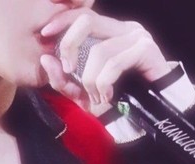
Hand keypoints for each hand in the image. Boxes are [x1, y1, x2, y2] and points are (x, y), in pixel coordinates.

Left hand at [40, 5, 170, 112]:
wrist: (149, 116)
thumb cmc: (116, 102)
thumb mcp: (82, 93)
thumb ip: (62, 79)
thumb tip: (45, 59)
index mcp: (109, 33)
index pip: (83, 15)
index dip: (62, 20)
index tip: (45, 33)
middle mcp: (123, 29)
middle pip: (88, 20)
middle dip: (70, 45)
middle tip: (68, 70)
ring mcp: (137, 37)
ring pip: (99, 50)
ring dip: (90, 80)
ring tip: (96, 97)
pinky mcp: (145, 49)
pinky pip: (114, 63)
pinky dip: (104, 83)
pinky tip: (107, 96)